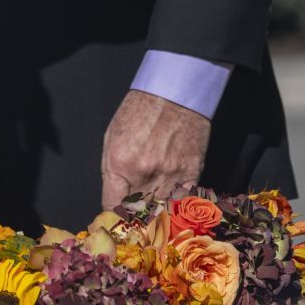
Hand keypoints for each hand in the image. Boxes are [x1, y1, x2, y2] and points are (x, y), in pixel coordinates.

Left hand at [101, 90, 210, 207]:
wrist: (174, 90)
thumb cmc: (140, 110)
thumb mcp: (112, 137)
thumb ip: (112, 172)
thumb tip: (116, 199)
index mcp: (121, 163)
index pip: (113, 207)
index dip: (115, 213)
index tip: (119, 213)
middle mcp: (146, 173)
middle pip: (139, 213)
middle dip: (136, 214)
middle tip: (136, 211)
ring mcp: (172, 174)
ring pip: (162, 210)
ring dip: (156, 210)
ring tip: (154, 205)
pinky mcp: (192, 172)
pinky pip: (182, 200)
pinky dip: (176, 202)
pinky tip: (171, 198)